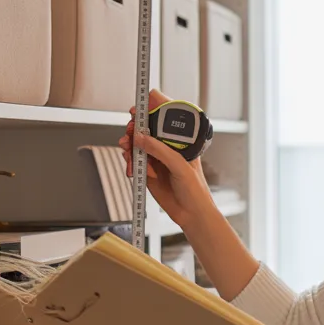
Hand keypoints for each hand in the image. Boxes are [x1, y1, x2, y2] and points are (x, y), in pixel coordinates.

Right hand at [120, 88, 212, 226]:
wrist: (191, 215)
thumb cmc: (196, 190)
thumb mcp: (180, 166)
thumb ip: (160, 150)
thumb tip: (141, 137)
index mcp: (180, 142)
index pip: (165, 120)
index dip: (151, 112)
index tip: (139, 109)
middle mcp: (167, 148)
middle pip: (146, 130)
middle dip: (135, 128)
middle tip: (129, 131)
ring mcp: (156, 159)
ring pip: (137, 144)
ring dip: (129, 144)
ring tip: (127, 149)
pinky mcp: (146, 171)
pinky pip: (133, 160)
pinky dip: (128, 160)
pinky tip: (130, 164)